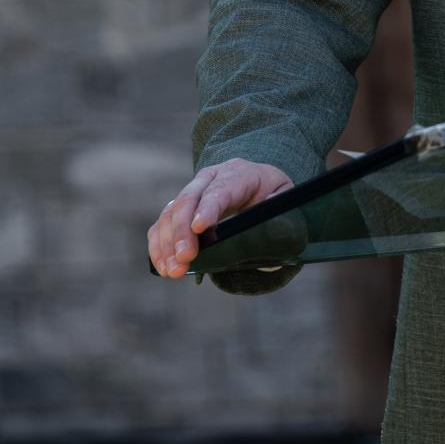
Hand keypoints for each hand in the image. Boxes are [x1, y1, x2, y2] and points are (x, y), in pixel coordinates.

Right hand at [148, 159, 293, 278]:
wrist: (257, 185)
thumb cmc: (273, 195)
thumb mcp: (285, 198)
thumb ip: (281, 210)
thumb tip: (275, 223)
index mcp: (239, 173)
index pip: (222, 189)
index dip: (209, 208)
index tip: (199, 228)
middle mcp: (210, 178)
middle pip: (190, 200)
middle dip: (183, 231)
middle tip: (185, 258)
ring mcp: (191, 192)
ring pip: (171, 213)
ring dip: (168, 243)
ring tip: (175, 270)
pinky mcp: (178, 209)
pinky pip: (162, 226)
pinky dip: (159, 247)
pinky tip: (164, 267)